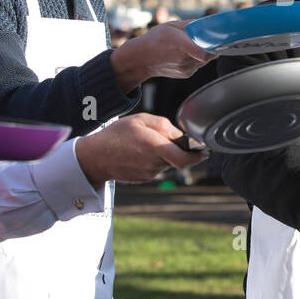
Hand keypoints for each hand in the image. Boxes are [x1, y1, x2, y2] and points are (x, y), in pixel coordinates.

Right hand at [74, 113, 205, 184]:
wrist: (95, 157)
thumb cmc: (116, 135)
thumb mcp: (140, 120)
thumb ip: (164, 126)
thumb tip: (181, 136)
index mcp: (155, 147)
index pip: (185, 158)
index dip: (198, 156)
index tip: (205, 151)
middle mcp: (154, 163)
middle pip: (177, 158)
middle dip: (176, 149)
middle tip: (162, 138)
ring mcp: (149, 173)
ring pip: (167, 163)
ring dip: (163, 154)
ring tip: (144, 143)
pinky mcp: (144, 178)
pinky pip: (157, 167)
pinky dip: (154, 159)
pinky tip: (139, 152)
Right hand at [109, 22, 213, 91]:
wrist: (141, 60)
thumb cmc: (155, 40)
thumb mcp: (170, 26)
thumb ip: (189, 25)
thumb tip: (207, 23)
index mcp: (178, 43)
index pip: (201, 51)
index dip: (214, 47)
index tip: (222, 41)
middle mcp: (183, 58)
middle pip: (209, 52)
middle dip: (212, 44)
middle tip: (213, 36)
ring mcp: (185, 68)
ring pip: (206, 58)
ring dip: (205, 51)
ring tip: (194, 44)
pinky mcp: (187, 74)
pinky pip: (200, 64)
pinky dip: (199, 58)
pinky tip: (187, 53)